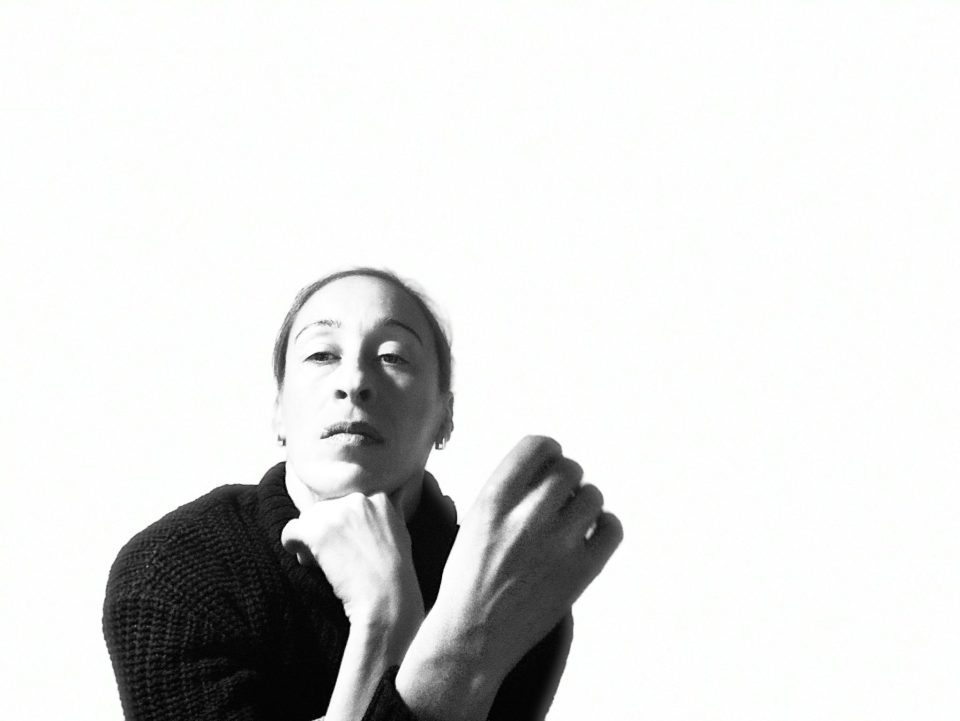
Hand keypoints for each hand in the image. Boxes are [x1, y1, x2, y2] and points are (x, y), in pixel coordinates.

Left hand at [281, 492, 424, 631]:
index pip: (345, 503)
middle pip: (325, 510)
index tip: (351, 547)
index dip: (344, 526)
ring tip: (324, 563)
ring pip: (307, 520)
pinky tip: (306, 560)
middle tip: (336, 557)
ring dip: (310, 540)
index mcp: (378, 497)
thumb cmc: (394, 573)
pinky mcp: (316, 531)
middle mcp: (356, 499)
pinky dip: (292, 545)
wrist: (386, 599)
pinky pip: (290, 531)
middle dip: (325, 532)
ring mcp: (336, 514)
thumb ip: (394, 509)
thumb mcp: (402, 531)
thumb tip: (402, 488)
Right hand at [398, 436, 622, 715]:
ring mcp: (556, 545)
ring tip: (571, 521)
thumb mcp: (475, 521)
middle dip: (566, 478)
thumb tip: (549, 466)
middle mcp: (526, 517)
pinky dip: (604, 526)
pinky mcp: (580, 572)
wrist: (471, 637)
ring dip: (584, 502)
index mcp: (493, 500)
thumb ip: (508, 491)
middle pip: (569, 468)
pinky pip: (611, 528)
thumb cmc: (470, 578)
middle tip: (559, 498)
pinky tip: (589, 536)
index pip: (537, 446)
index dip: (548, 451)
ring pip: (593, 495)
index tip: (549, 463)